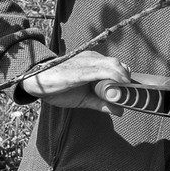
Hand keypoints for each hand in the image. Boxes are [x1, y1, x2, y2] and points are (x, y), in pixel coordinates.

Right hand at [18, 50, 133, 110]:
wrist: (34, 81)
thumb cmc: (58, 87)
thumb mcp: (84, 99)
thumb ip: (101, 103)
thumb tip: (120, 111)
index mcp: (94, 63)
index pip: (118, 66)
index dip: (128, 78)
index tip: (135, 92)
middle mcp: (92, 59)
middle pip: (119, 65)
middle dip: (128, 80)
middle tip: (132, 96)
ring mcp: (85, 63)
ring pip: (112, 65)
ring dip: (124, 79)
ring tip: (127, 94)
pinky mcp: (78, 71)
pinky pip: (100, 71)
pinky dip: (113, 76)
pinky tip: (121, 84)